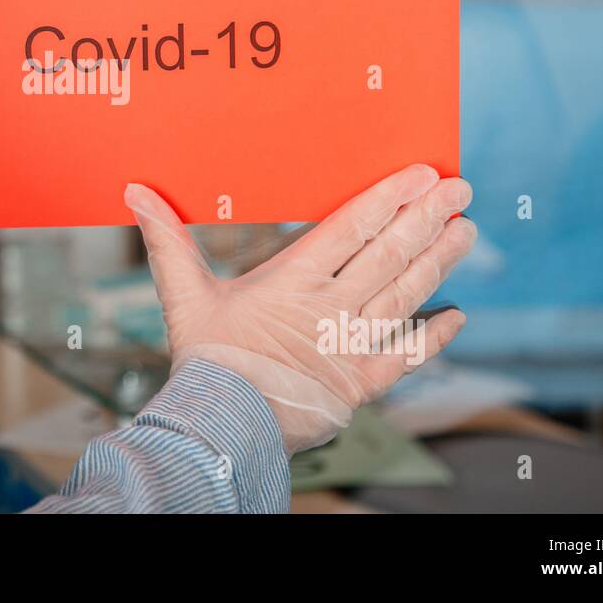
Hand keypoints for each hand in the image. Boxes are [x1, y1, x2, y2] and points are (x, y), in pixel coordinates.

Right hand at [124, 164, 475, 454]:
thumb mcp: (183, 295)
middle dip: (426, 219)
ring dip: (438, 262)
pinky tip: (456, 315)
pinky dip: (433, 336)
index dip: (388, 198)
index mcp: (293, 281)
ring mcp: (350, 347)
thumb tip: (135, 193)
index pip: (351, 228)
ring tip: (466, 231)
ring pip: (404, 296)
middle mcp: (331, 309)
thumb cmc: (203, 360)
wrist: (220, 429)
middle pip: (388, 254)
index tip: (419, 174)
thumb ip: (167, 242)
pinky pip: (405, 356)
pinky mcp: (359, 386)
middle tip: (460, 188)